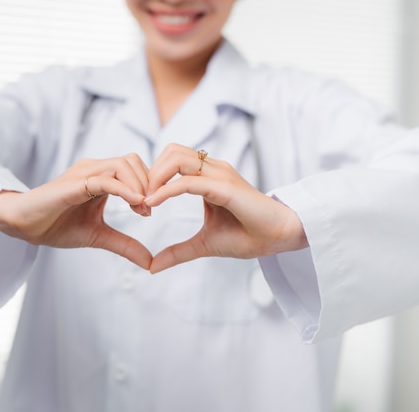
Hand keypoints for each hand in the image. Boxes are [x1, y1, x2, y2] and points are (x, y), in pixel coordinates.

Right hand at [0, 154, 153, 268]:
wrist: (24, 227)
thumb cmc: (56, 226)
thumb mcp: (98, 236)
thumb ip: (125, 245)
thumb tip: (150, 262)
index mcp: (101, 177)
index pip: (135, 168)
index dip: (148, 186)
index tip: (149, 211)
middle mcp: (94, 169)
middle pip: (133, 160)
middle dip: (148, 182)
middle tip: (148, 209)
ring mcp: (84, 172)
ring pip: (123, 165)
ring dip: (139, 184)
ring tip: (142, 209)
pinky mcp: (75, 182)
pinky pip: (106, 180)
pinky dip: (124, 189)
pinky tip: (135, 203)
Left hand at [145, 143, 307, 273]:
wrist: (279, 238)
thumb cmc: (248, 236)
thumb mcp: (204, 244)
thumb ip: (178, 251)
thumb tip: (152, 266)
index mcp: (208, 177)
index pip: (172, 161)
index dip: (152, 178)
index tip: (140, 204)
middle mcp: (213, 169)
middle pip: (170, 151)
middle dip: (149, 173)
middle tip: (139, 200)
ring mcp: (220, 175)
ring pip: (177, 158)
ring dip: (155, 177)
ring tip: (145, 202)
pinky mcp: (225, 187)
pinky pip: (189, 181)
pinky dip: (166, 190)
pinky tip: (153, 204)